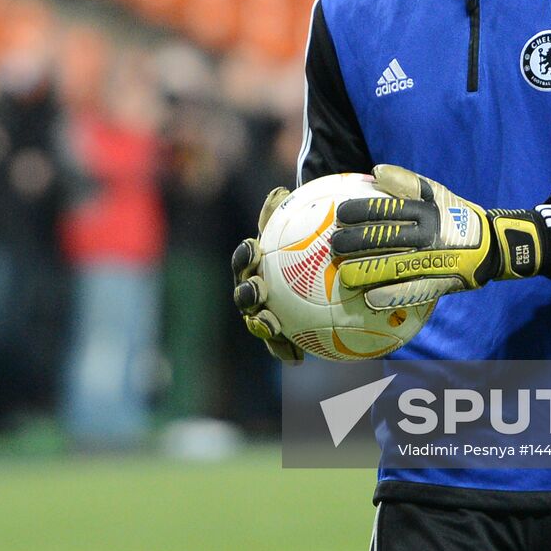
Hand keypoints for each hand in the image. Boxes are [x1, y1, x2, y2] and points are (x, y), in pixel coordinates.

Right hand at [231, 186, 302, 363]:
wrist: (306, 274)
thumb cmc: (299, 245)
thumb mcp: (294, 228)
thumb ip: (285, 214)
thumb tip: (280, 192)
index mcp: (252, 265)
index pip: (244, 259)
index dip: (246, 255)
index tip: (255, 247)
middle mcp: (251, 291)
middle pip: (244, 294)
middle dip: (248, 294)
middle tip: (259, 290)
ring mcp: (262, 315)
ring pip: (257, 323)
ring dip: (262, 327)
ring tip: (274, 328)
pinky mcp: (278, 337)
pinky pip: (279, 345)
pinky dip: (286, 351)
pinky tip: (297, 358)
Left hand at [330, 164, 544, 308]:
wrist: (491, 246)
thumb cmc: (453, 214)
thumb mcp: (436, 192)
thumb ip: (406, 181)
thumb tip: (375, 172)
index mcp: (426, 210)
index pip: (386, 208)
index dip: (359, 210)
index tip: (340, 214)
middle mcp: (429, 235)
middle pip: (384, 237)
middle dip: (355, 241)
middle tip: (335, 245)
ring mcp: (434, 260)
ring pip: (394, 265)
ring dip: (366, 270)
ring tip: (344, 274)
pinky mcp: (440, 282)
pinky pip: (412, 290)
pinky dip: (390, 295)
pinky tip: (370, 298)